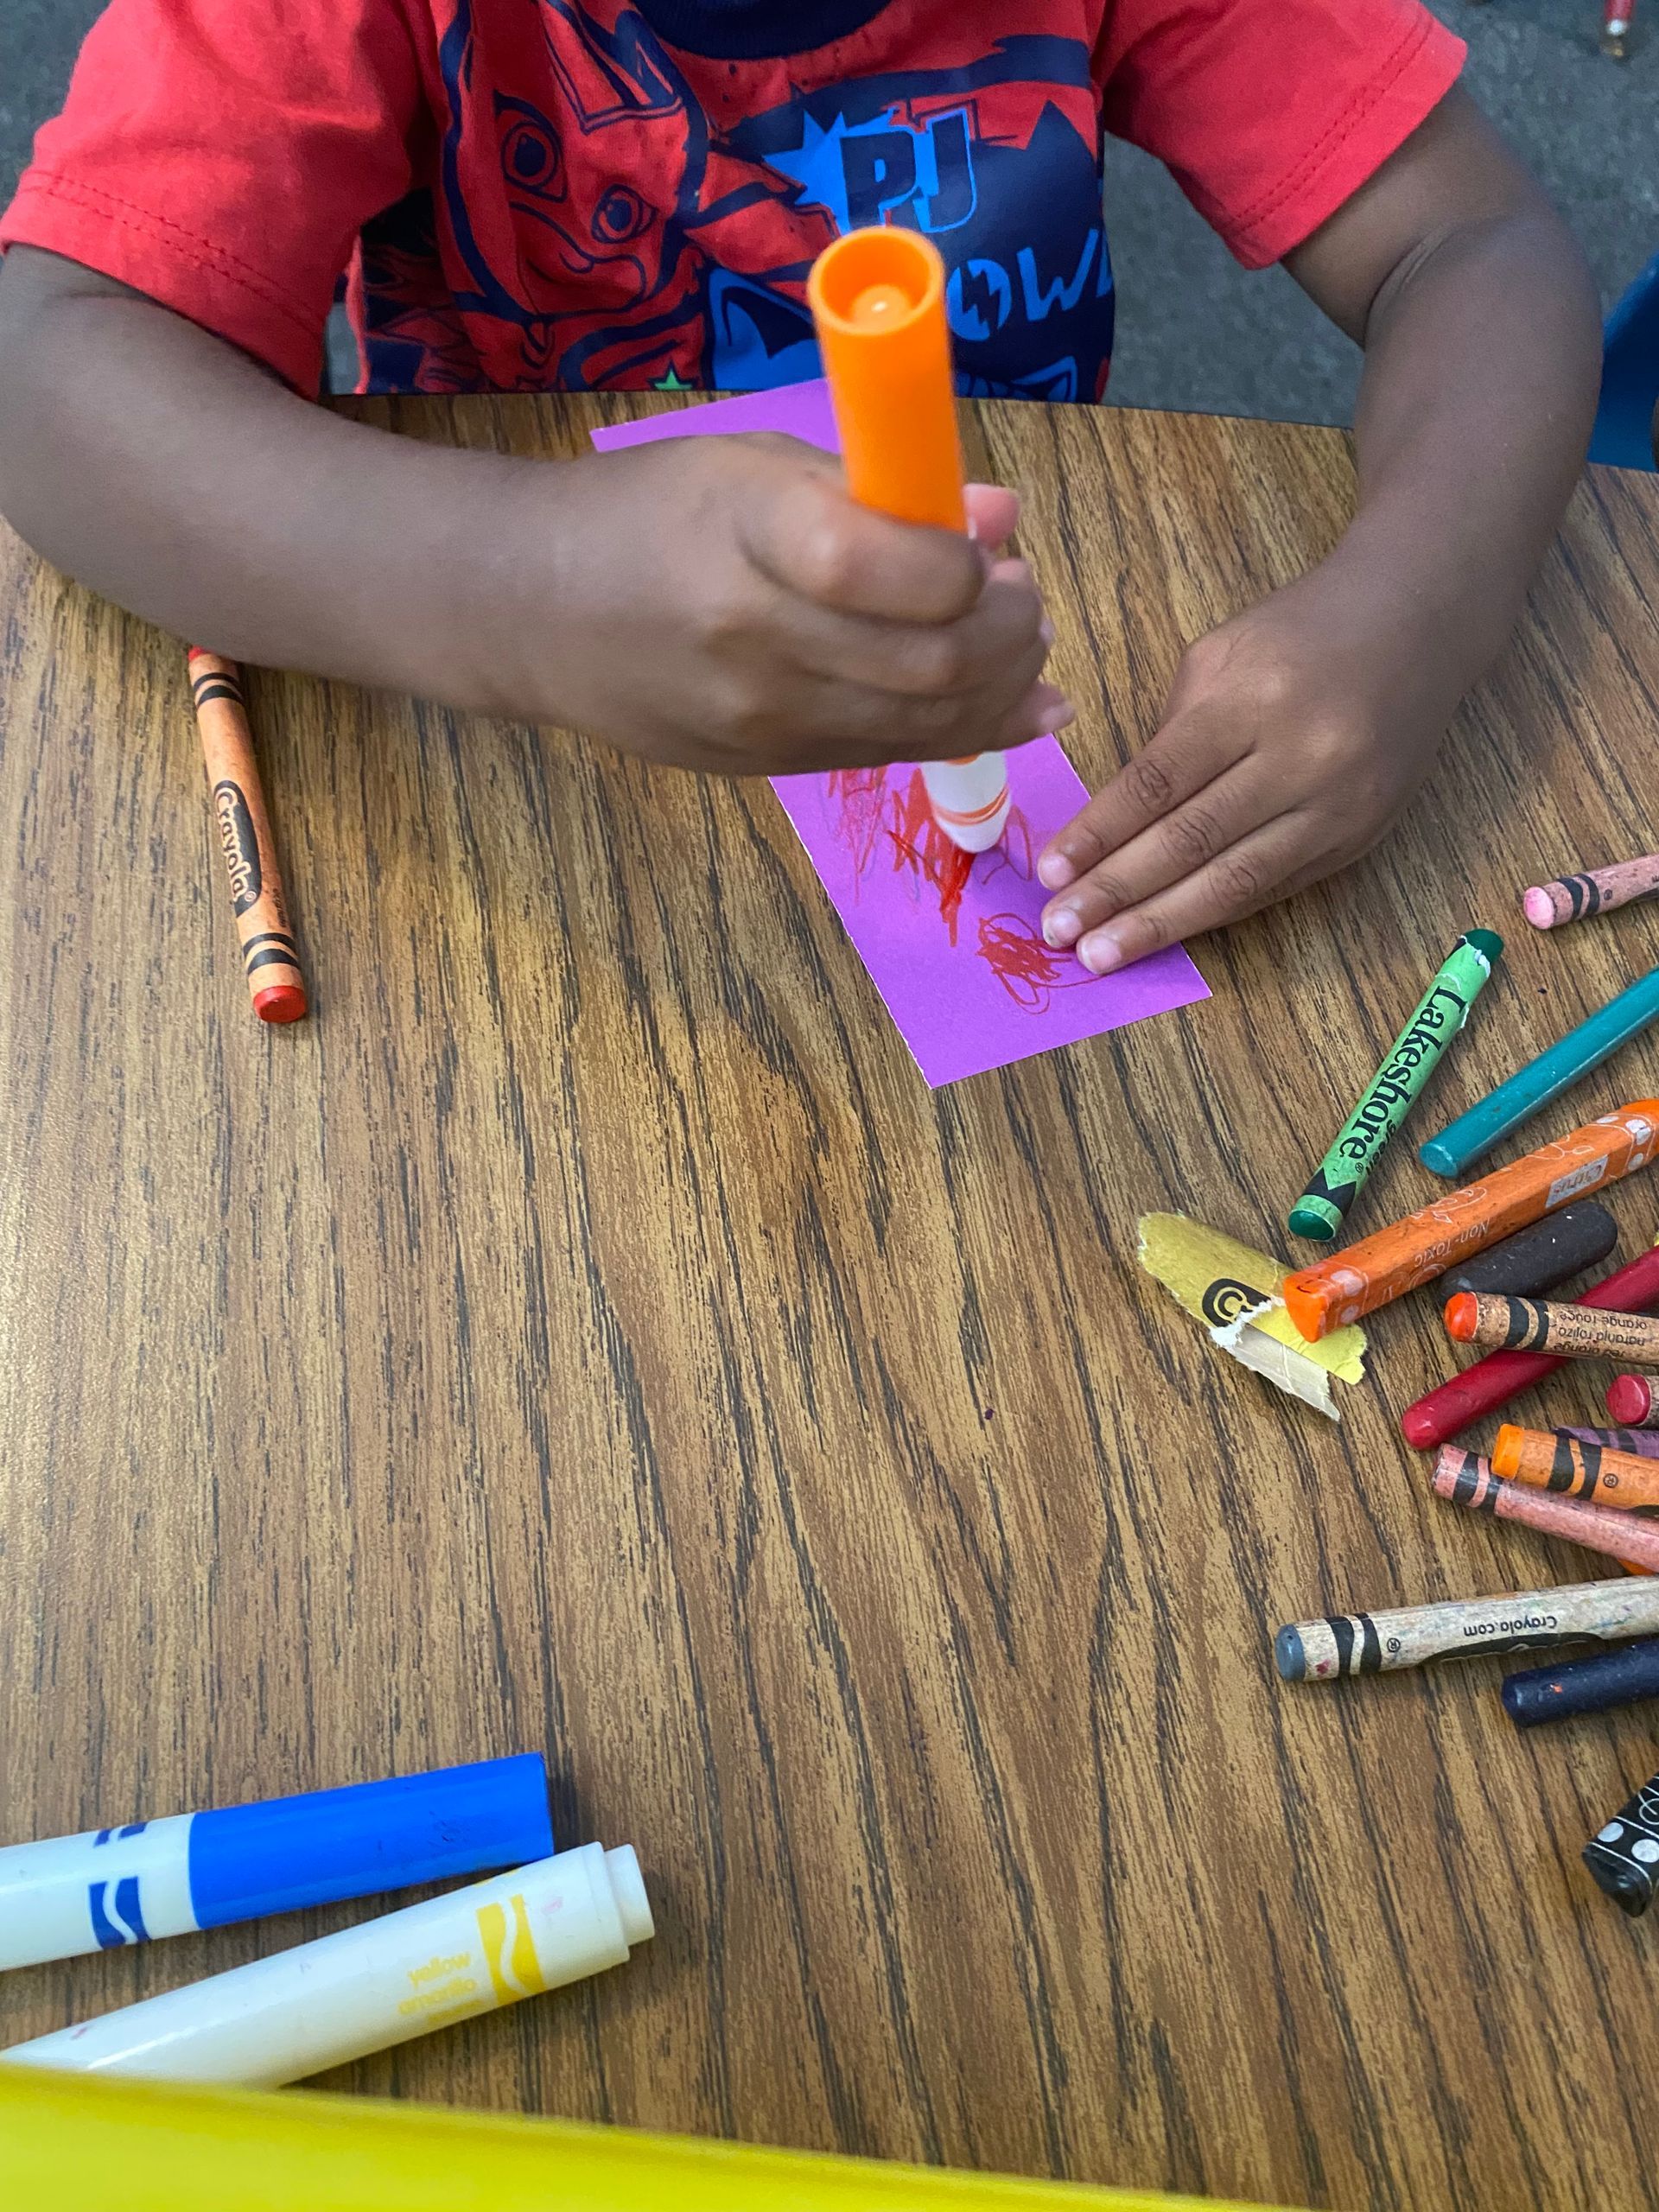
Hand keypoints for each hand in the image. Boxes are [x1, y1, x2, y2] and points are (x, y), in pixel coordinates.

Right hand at [529, 432, 1070, 775]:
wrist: (532, 614)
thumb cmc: (650, 514)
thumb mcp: (752, 467)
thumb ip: (877, 492)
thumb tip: (1001, 520)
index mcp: (745, 536)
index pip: (888, 568)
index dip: (966, 562)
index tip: (986, 540)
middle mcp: (753, 642)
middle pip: (932, 662)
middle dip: (1009, 628)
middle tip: (1022, 593)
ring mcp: (761, 720)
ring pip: (929, 724)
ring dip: (1002, 682)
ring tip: (1017, 638)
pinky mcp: (769, 768)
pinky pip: (895, 755)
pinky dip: (970, 728)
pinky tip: (1014, 701)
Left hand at [1036, 563, 1451, 969]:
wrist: (1417, 624)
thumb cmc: (1299, 635)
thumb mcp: (1221, 656)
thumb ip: (1171, 735)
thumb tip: (1116, 822)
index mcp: (1252, 700)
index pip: (1159, 782)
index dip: (1100, 833)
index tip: (1050, 874)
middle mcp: (1301, 758)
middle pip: (1192, 840)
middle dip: (1118, 892)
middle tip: (1059, 931)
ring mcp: (1337, 805)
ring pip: (1236, 880)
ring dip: (1161, 924)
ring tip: (1102, 954)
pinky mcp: (1358, 837)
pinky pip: (1272, 887)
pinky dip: (1213, 912)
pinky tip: (1168, 933)